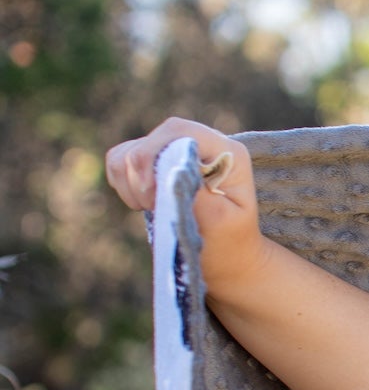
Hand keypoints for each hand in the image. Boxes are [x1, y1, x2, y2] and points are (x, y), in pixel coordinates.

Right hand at [105, 117, 269, 292]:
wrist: (227, 257)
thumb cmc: (230, 242)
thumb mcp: (222, 223)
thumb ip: (195, 193)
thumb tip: (169, 170)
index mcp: (227, 153)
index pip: (180, 132)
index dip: (154, 155)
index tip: (149, 194)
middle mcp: (201, 144)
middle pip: (150, 141)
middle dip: (141, 177)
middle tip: (153, 207)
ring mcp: (174, 152)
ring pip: (128, 152)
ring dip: (130, 183)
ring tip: (153, 208)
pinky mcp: (153, 164)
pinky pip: (118, 162)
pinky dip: (122, 184)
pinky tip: (144, 204)